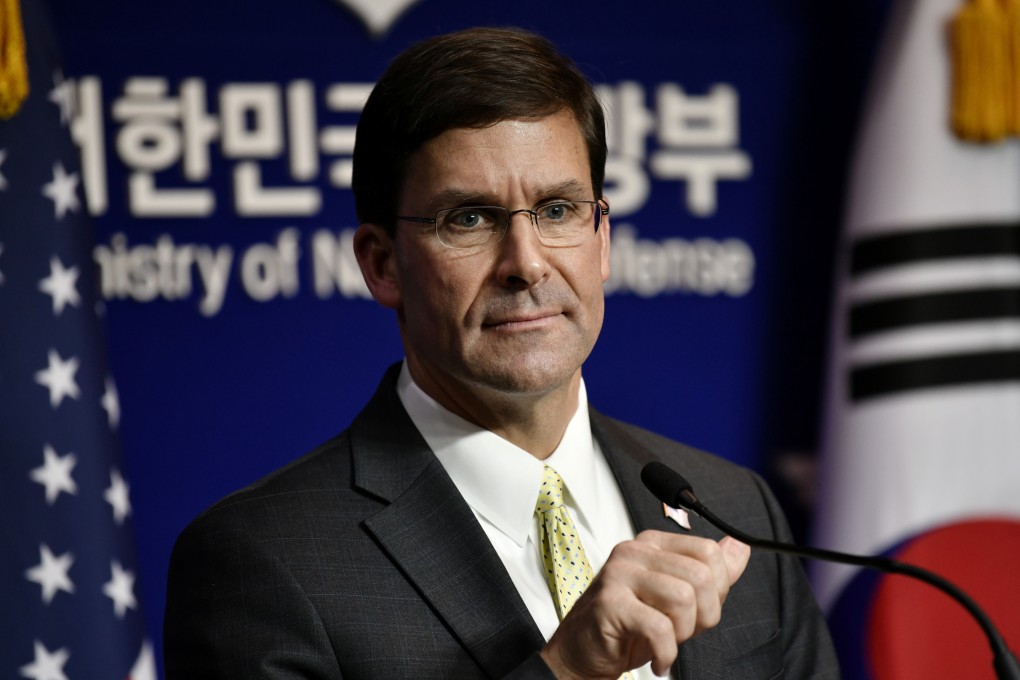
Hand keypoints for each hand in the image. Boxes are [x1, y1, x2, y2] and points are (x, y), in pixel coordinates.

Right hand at [539, 531, 749, 678]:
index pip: (708, 552)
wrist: (583, 651)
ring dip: (683, 635)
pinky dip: (666, 653)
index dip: (717, 590)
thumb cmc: (630, 625)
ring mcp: (620, 574)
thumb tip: (740, 545)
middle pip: (701, 576)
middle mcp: (635, 551)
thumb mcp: (676, 597)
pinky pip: (659, 627)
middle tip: (683, 633)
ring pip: (683, 599)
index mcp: (653, 543)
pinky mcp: (610, 603)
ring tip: (666, 643)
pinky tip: (657, 659)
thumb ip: (710, 572)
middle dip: (703, 617)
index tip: (698, 611)